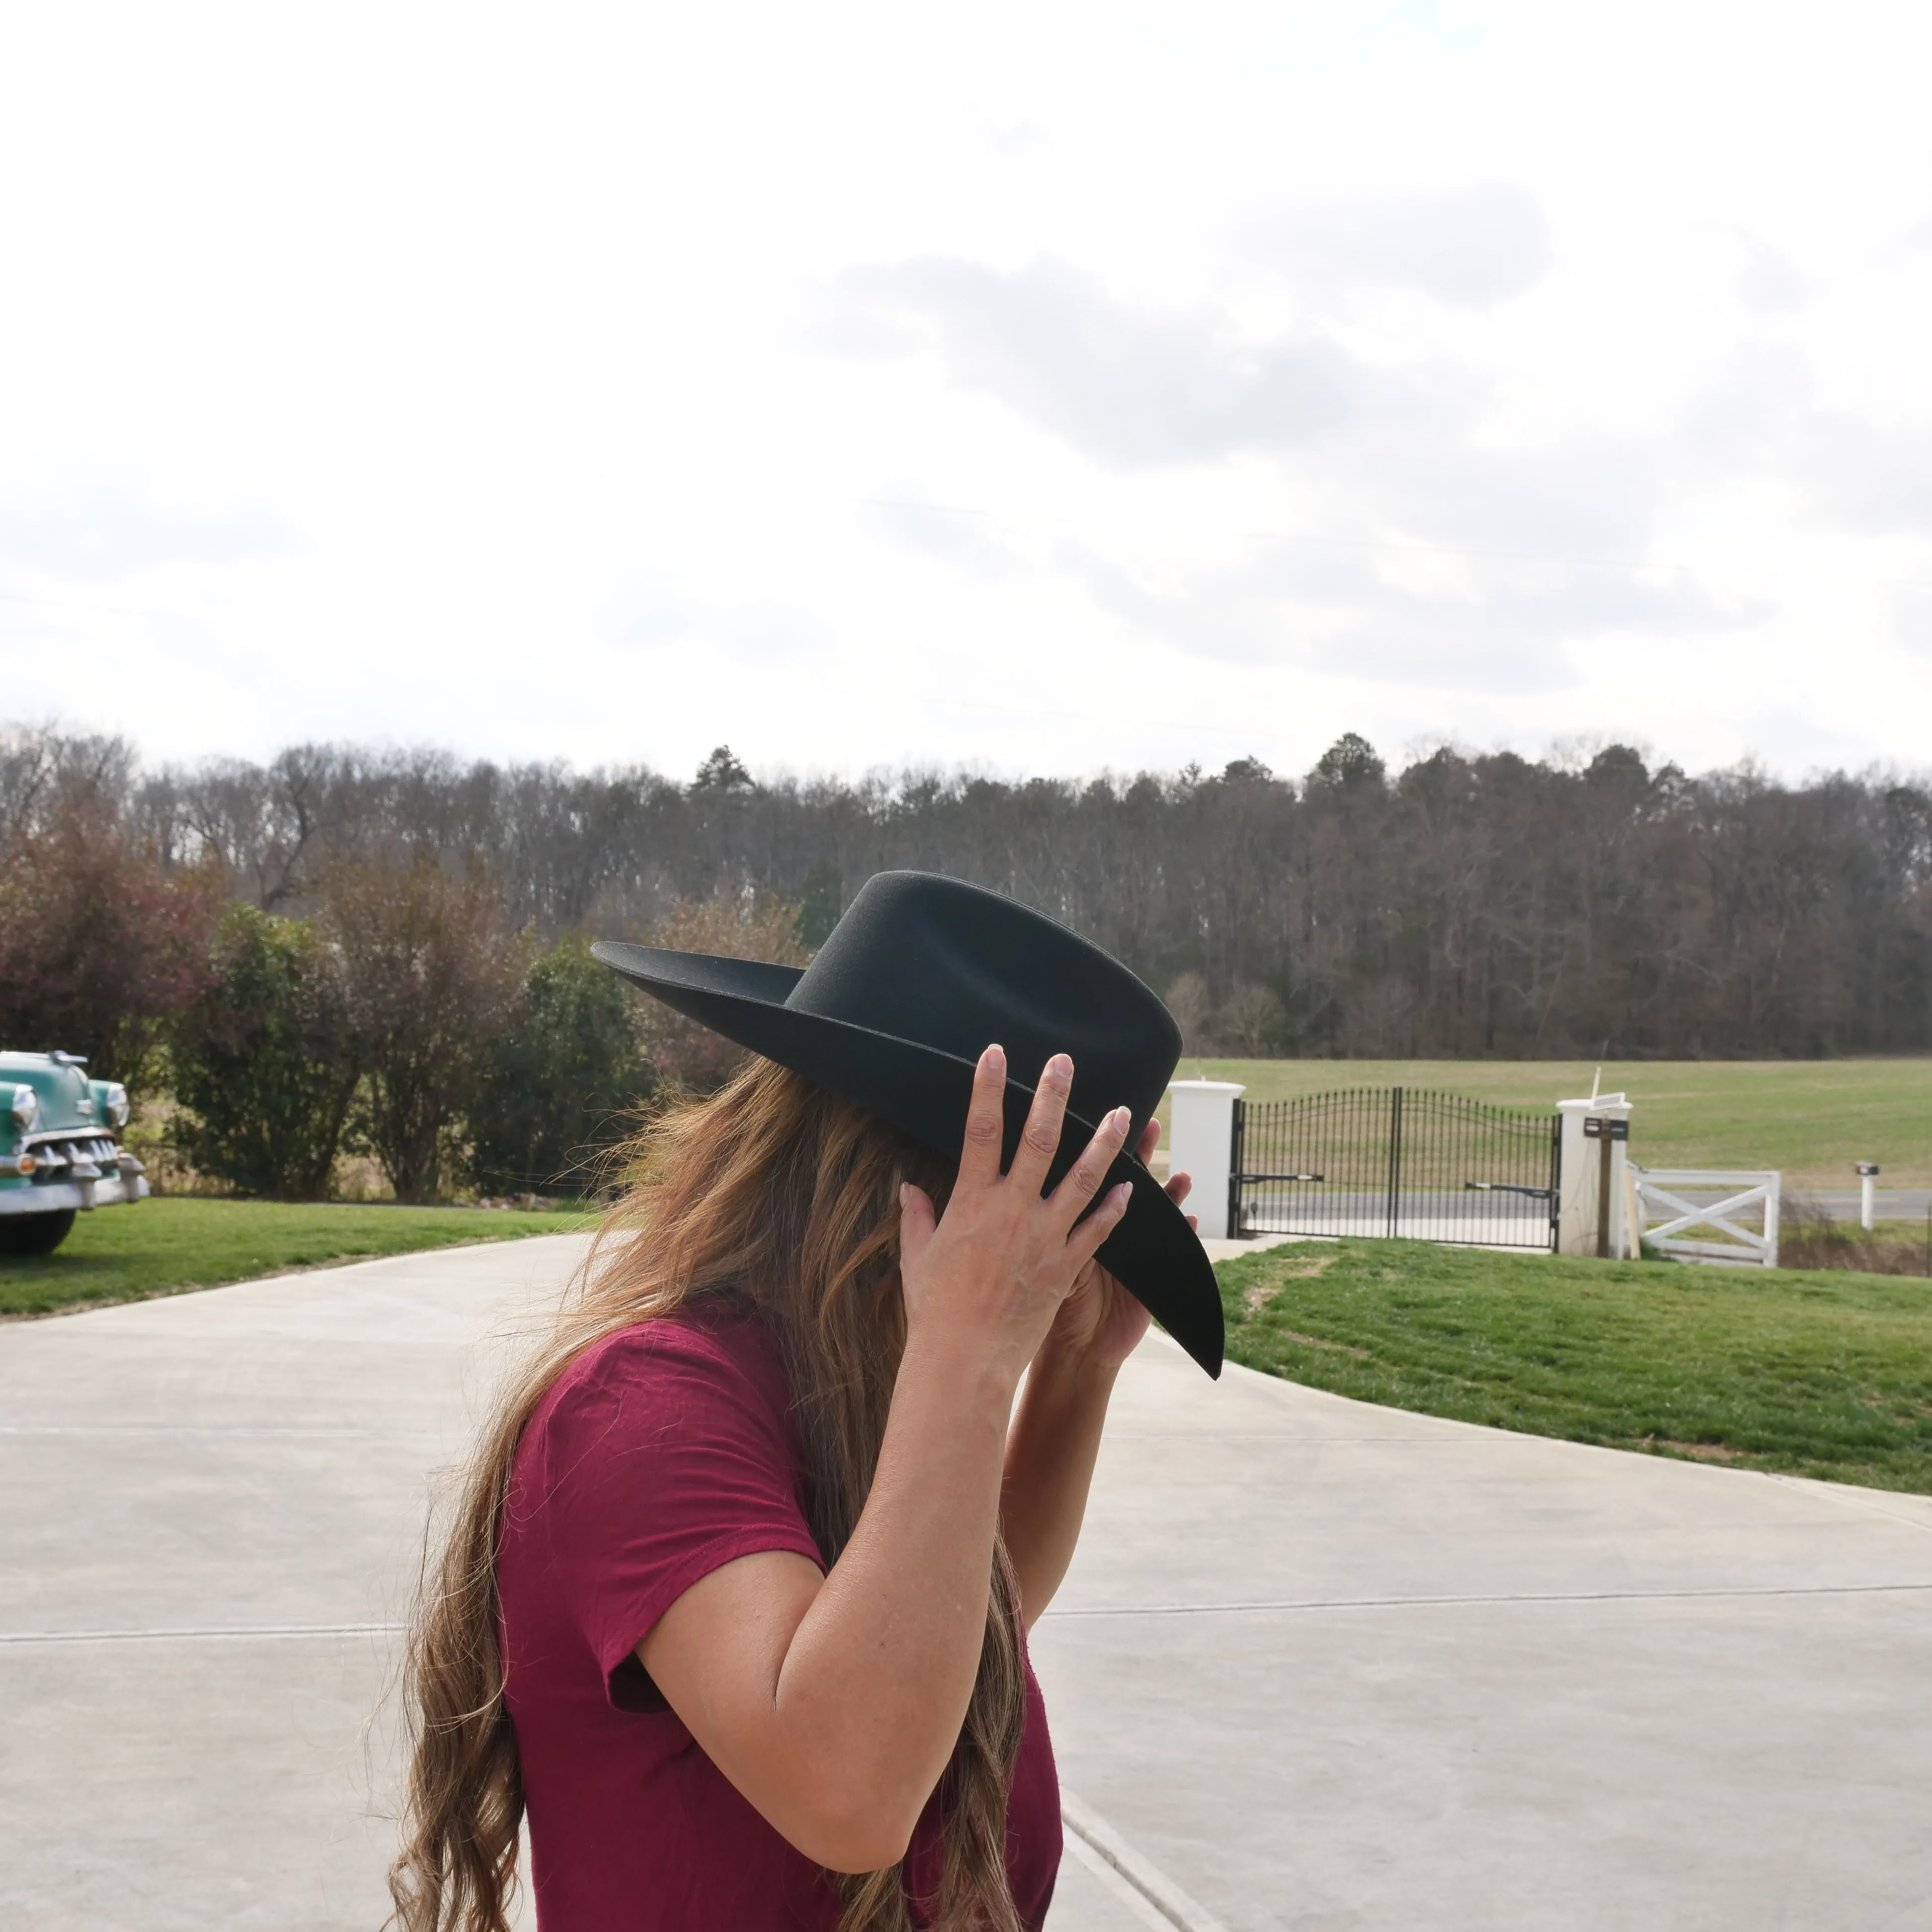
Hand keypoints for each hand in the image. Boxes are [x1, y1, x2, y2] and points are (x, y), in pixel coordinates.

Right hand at [898, 1045, 1134, 1393]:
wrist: (965, 1359)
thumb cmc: (934, 1310)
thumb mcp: (917, 1257)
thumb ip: (916, 1217)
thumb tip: (907, 1187)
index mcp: (972, 1201)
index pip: (981, 1130)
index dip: (987, 1088)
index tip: (995, 1054)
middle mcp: (1013, 1211)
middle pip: (1039, 1140)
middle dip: (1053, 1097)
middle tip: (1066, 1062)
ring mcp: (1045, 1236)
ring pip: (1083, 1178)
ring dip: (1104, 1142)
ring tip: (1123, 1113)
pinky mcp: (1067, 1266)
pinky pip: (1099, 1230)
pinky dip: (1118, 1208)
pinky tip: (1134, 1188)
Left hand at [1045, 1118, 1195, 1373]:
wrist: (1072, 1351)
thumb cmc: (1042, 1309)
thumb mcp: (1037, 1264)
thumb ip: (1033, 1229)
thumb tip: (1010, 1193)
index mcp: (1072, 1222)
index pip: (1085, 1175)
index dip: (1095, 1149)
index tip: (1103, 1118)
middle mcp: (1105, 1230)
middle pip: (1123, 1182)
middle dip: (1135, 1154)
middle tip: (1148, 1123)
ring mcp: (1131, 1251)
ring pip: (1152, 1211)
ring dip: (1168, 1191)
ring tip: (1181, 1173)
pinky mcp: (1149, 1276)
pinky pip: (1168, 1250)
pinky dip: (1181, 1234)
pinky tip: (1193, 1219)